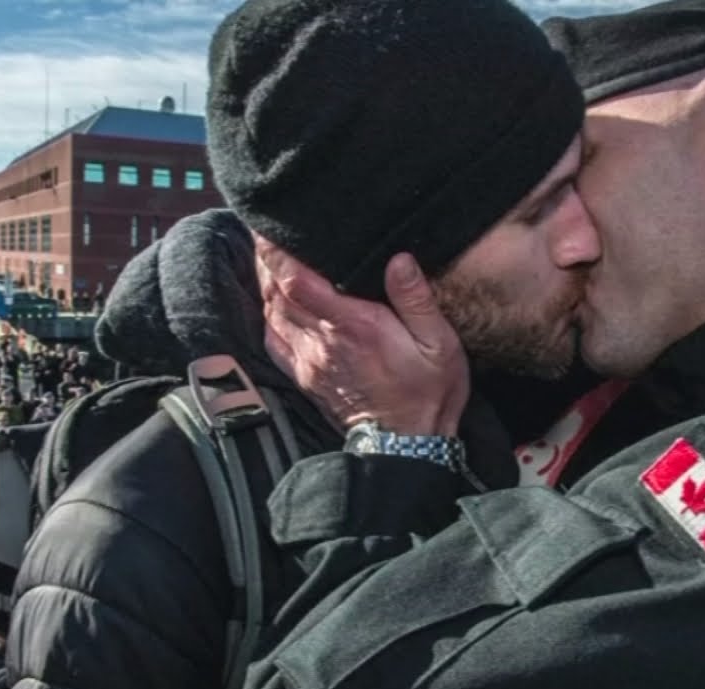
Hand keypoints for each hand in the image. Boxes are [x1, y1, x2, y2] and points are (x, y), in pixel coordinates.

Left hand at [256, 237, 468, 436]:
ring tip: (269, 259)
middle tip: (267, 234)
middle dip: (267, 260)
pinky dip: (268, 316)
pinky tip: (274, 302)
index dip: (277, 253)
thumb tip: (399, 259)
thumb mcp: (438, 343)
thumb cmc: (427, 390)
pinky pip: (273, 340)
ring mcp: (309, 361)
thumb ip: (415, 299)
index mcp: (353, 326)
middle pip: (276, 292)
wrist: (407, 444)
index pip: (297, 282)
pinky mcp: (305, 377)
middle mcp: (323, 341)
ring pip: (271, 313)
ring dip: (266, 284)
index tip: (270, 228)